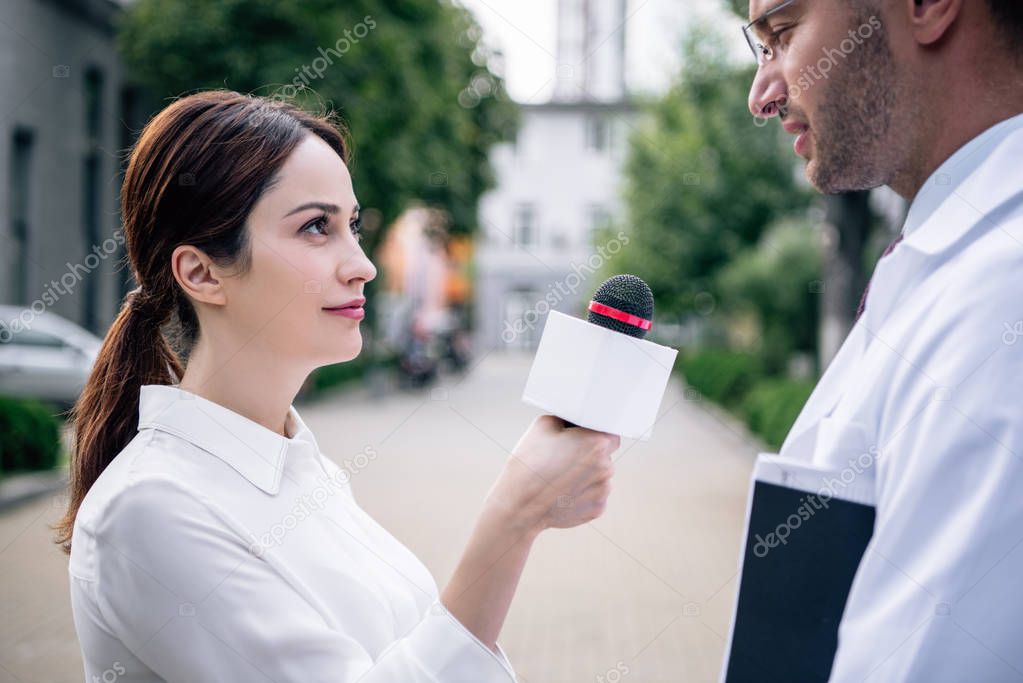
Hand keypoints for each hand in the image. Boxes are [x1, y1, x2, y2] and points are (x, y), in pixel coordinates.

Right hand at [485, 415, 619, 533]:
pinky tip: (563, 491)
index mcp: (597, 443)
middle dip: (589, 453)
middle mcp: (606, 466)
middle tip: (565, 456)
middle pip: (605, 454)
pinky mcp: (597, 508)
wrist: (519, 505)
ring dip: (587, 473)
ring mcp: (603, 490)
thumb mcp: (542, 425)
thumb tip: (574, 422)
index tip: (580, 437)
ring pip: (600, 475)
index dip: (593, 433)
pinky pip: (595, 494)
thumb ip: (566, 419)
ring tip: (561, 476)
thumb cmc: (530, 464)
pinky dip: (583, 492)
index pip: (609, 431)